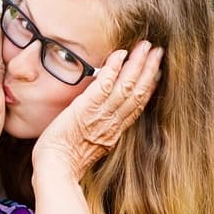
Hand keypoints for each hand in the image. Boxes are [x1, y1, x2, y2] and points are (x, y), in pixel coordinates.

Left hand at [33, 42, 162, 178]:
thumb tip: (99, 124)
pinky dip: (114, 68)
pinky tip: (121, 54)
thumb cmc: (65, 160)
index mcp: (114, 132)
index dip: (148, 88)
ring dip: (137, 64)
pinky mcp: (87, 108)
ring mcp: (101, 115)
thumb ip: (99, 134)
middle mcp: (113, 123)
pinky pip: (104, 85)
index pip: (137, 106)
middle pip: (138, 92)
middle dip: (149, 70)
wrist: (55, 167)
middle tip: (158, 52)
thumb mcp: (90, 148)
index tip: (156, 73)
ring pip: (126, 86)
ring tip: (146, 46)